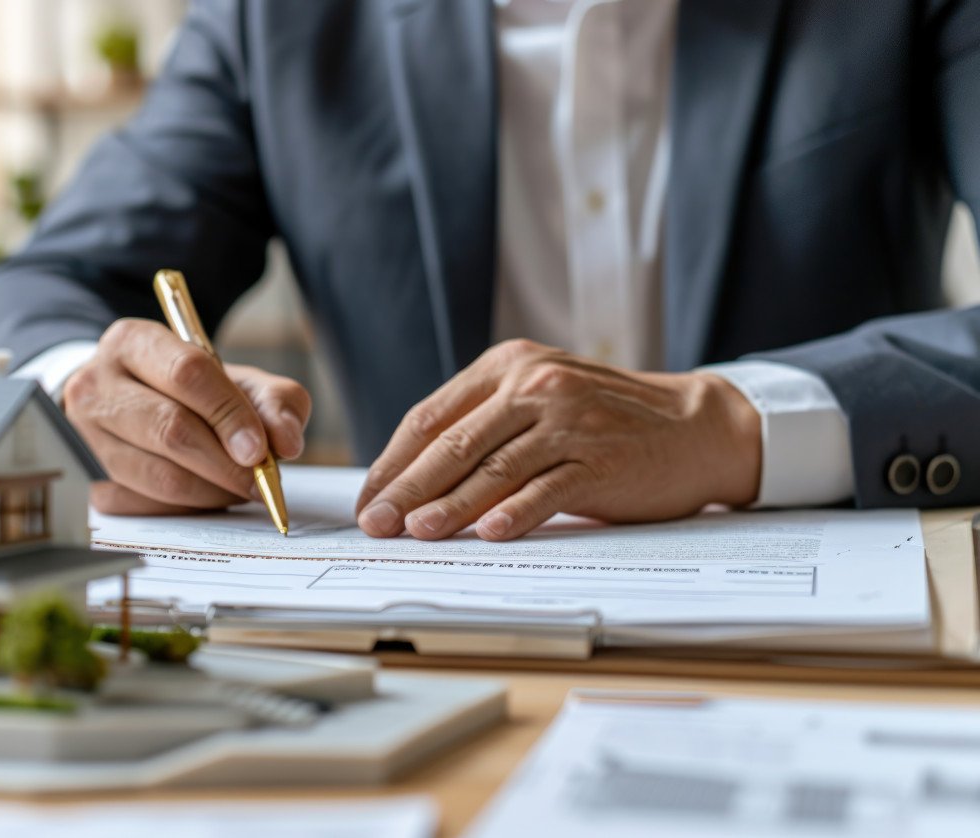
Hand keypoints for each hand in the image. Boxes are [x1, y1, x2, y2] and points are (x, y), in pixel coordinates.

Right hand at [65, 318, 310, 514]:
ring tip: (241, 487)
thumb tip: (288, 442)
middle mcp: (96, 385)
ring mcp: (84, 436)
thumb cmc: (188, 392)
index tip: (261, 449)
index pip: (187, 374)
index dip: (229, 414)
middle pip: (170, 430)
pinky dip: (190, 508)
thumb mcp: (236, 380)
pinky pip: (148, 506)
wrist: (128, 403)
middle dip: (226, 463)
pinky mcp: (88, 481)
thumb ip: (274, 401)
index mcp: (133, 342)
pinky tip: (208, 495)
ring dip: (213, 491)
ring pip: (159, 477)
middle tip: (261, 481)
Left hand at [355, 339, 761, 540]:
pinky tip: (488, 533)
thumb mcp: (539, 399)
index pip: (431, 417)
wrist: (694, 426)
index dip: (393, 462)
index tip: (369, 498)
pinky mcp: (600, 459)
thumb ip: (484, 423)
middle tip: (375, 522)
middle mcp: (534, 386)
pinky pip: (546, 490)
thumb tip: (412, 477)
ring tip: (415, 533)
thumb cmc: (605, 420)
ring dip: (449, 505)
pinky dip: (515, 513)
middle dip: (407, 488)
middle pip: (453, 444)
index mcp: (508, 367)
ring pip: (493, 469)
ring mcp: (569, 422)